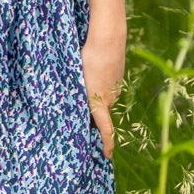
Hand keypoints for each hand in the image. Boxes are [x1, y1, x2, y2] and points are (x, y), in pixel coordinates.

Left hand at [82, 32, 125, 160]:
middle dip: (91, 114)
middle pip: (100, 113)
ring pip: (103, 98)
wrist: (108, 38)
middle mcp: (110, 98)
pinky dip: (100, 85)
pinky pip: (107, 87)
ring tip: (84, 83)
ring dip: (94, 96)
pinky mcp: (118, 77)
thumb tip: (74, 104)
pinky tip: (93, 72)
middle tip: (78, 110)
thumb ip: (77, 95)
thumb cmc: (88, 59)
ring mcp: (116, 88)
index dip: (107, 144)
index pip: (106, 129)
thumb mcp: (76, 79)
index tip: (107, 155)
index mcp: (99, 102)